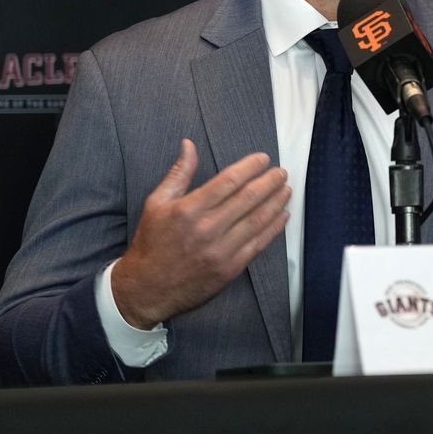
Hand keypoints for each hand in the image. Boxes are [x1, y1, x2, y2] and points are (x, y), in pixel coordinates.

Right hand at [111, 139, 290, 329]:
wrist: (146, 289)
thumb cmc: (151, 242)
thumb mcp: (156, 203)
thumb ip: (178, 173)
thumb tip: (189, 144)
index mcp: (189, 209)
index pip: (229, 181)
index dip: (250, 167)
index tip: (263, 159)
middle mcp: (207, 228)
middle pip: (248, 198)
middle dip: (269, 181)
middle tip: (281, 172)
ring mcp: (220, 250)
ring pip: (258, 220)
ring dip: (276, 202)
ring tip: (286, 189)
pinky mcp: (229, 269)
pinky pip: (258, 244)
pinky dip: (274, 228)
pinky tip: (283, 215)